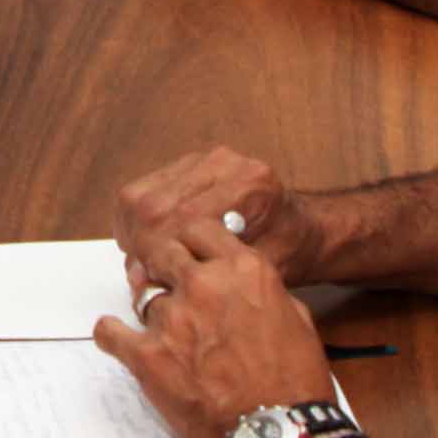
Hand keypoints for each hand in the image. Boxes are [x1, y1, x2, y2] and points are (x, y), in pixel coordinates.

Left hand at [92, 224, 339, 437]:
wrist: (278, 435)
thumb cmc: (295, 383)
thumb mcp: (297, 320)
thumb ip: (263, 292)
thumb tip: (243, 287)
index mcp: (244, 270)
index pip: (198, 228)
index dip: (189, 240)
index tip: (184, 251)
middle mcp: (205, 285)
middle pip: (162, 251)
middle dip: (161, 263)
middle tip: (161, 277)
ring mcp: (173, 319)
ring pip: (143, 295)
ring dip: (150, 309)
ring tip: (161, 327)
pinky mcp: (148, 356)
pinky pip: (111, 334)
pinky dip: (111, 334)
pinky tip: (113, 334)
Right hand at [113, 144, 325, 288]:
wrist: (304, 229)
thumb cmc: (287, 254)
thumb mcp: (253, 274)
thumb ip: (200, 274)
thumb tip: (140, 279)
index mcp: (251, 188)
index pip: (179, 219)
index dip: (155, 254)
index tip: (147, 280)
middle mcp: (228, 164)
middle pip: (154, 203)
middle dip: (139, 244)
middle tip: (140, 274)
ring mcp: (209, 157)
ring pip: (142, 193)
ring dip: (133, 230)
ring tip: (143, 259)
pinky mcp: (194, 160)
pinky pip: (146, 186)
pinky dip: (137, 216)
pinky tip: (149, 240)